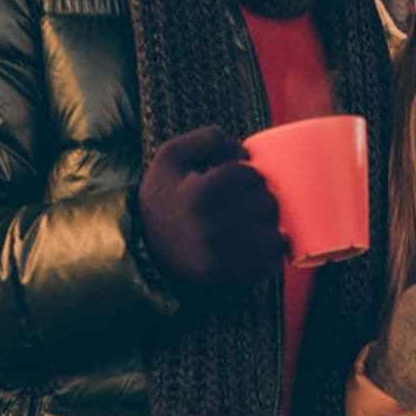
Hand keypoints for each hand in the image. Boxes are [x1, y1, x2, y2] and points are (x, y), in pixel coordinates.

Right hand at [136, 125, 285, 288]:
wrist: (142, 246)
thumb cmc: (165, 195)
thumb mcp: (172, 155)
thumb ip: (209, 139)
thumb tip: (245, 152)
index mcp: (199, 193)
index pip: (249, 174)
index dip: (247, 174)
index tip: (236, 182)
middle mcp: (210, 226)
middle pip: (266, 204)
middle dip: (260, 199)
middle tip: (246, 203)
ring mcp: (219, 255)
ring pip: (274, 236)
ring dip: (268, 228)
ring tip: (252, 225)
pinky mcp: (226, 276)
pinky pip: (269, 265)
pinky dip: (267, 256)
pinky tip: (251, 247)